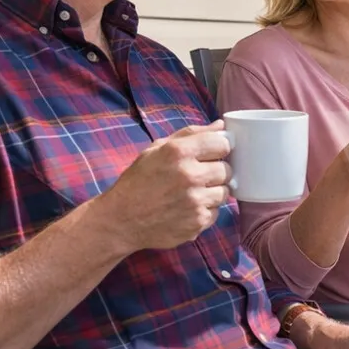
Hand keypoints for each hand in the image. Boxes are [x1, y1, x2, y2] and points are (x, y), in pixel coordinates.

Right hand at [94, 121, 231, 252]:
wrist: (121, 220)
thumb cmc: (138, 181)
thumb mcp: (156, 149)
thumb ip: (191, 134)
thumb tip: (220, 126)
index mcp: (178, 152)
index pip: (222, 144)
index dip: (219, 149)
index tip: (212, 154)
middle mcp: (190, 176)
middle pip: (227, 170)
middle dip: (216, 171)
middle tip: (199, 176)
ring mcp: (195, 201)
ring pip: (225, 192)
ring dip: (213, 192)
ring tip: (191, 193)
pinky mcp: (198, 222)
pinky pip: (216, 212)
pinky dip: (206, 210)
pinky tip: (187, 208)